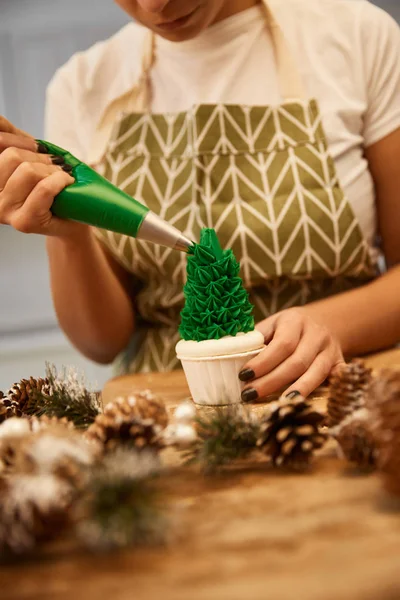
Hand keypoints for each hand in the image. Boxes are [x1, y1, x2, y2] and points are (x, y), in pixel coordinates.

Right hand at [0, 116, 78, 237]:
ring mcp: (4, 211)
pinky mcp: (23, 223)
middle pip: (12, 156)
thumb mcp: (29, 157)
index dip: (20, 140)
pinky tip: (66, 183)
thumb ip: (11, 138)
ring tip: (60, 176)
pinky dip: (60, 180)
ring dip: (52, 170)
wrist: (74, 217)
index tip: (38, 148)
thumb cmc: (52, 186)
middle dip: (40, 157)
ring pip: (28, 171)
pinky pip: (44, 188)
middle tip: (54, 166)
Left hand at [239, 308, 344, 400]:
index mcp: (295, 321)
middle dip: (272, 381)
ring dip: (295, 391)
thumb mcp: (272, 325)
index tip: (244, 376)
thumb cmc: (288, 327)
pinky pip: (335, 380)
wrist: (322, 322)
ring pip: (316, 374)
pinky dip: (325, 391)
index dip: (263, 362)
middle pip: (297, 362)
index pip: (281, 344)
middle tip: (250, 395)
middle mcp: (317, 334)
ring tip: (278, 406)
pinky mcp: (341, 363)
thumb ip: (255, 339)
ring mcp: (331, 350)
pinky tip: (307, 403)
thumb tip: (228, 352)